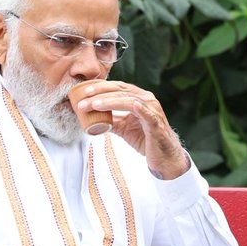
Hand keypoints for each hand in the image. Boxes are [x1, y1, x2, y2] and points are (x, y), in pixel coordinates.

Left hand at [74, 80, 190, 178]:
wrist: (163, 158)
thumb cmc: (146, 140)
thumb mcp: (124, 128)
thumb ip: (112, 120)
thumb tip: (92, 118)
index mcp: (139, 97)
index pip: (118, 88)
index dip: (101, 87)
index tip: (84, 92)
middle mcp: (146, 99)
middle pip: (121, 90)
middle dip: (100, 92)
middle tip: (83, 98)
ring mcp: (152, 109)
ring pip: (129, 100)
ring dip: (109, 101)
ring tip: (94, 105)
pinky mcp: (156, 122)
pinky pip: (146, 112)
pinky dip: (138, 107)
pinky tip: (132, 105)